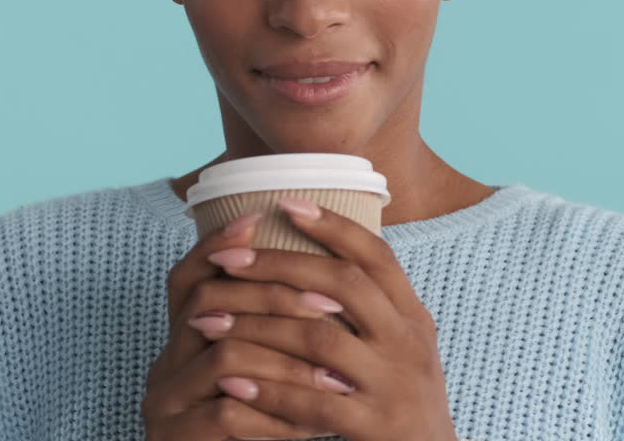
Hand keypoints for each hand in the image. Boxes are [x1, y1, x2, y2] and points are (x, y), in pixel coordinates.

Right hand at [141, 211, 337, 440]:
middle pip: (210, 304)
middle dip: (276, 299)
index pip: (187, 278)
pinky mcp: (175, 437)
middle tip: (332, 306)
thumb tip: (320, 278)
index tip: (260, 219)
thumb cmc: (249, 425)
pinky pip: (229, 413)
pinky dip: (278, 414)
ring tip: (336, 377)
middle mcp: (164, 364)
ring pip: (226, 357)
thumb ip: (265, 330)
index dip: (217, 244)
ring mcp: (164, 400)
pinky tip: (315, 422)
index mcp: (180, 342)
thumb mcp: (256, 371)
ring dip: (288, 364)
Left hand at [196, 195, 457, 440]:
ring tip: (210, 318)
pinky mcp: (375, 427)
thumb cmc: (404, 403)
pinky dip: (271, 392)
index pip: (376, 255)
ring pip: (320, 340)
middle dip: (279, 265)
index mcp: (412, 316)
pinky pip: (315, 404)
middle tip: (227, 259)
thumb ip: (372, 308)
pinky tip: (233, 384)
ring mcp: (393, 385)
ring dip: (259, 326)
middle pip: (342, 284)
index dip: (333, 226)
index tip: (286, 204)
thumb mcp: (403, 347)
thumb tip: (320, 260)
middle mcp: (407, 342)